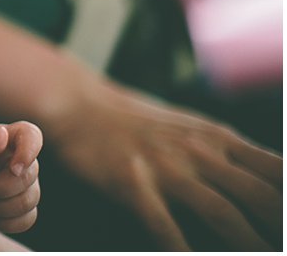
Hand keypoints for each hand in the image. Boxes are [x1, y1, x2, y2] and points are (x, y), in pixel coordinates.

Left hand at [0, 121, 42, 234]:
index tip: (13, 169)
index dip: (29, 151)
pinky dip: (4, 222)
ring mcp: (23, 183)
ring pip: (28, 202)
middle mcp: (20, 158)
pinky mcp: (22, 206)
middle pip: (28, 178)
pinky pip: (27, 220)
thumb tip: (2, 134)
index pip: (31, 135)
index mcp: (7, 137)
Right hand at [48, 82, 281, 249]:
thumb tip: (266, 175)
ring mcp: (165, 168)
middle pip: (260, 196)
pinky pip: (163, 225)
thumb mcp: (189, 126)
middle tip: (283, 248)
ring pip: (221, 212)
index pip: (276, 170)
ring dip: (247, 243)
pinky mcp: (132, 184)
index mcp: (216, 137)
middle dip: (280, 226)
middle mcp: (197, 151)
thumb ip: (226, 151)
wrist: (76, 102)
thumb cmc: (132, 118)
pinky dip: (179, 249)